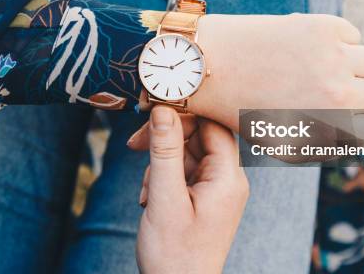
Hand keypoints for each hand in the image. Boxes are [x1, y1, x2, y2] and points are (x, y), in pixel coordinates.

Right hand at [131, 106, 248, 273]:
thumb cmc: (175, 253)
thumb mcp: (165, 197)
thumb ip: (165, 151)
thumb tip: (163, 110)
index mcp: (228, 177)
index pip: (213, 125)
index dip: (184, 114)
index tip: (154, 111)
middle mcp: (228, 179)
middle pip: (198, 136)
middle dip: (166, 141)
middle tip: (135, 146)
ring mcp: (217, 188)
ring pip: (187, 153)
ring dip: (161, 164)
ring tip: (148, 194)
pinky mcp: (204, 197)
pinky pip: (184, 171)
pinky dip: (164, 178)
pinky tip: (151, 199)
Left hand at [183, 13, 363, 151]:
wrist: (208, 66)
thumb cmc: (242, 108)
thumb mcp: (284, 141)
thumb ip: (327, 139)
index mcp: (327, 129)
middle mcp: (338, 96)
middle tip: (349, 92)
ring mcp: (333, 59)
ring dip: (359, 67)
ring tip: (329, 69)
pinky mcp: (322, 27)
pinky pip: (353, 34)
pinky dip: (340, 41)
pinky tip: (312, 47)